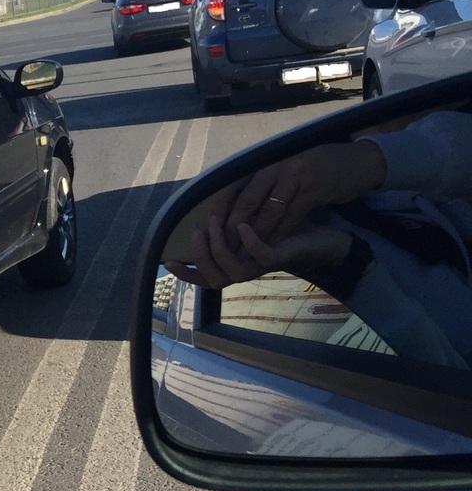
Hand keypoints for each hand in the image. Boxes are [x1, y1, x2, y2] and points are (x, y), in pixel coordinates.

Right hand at [165, 215, 350, 288]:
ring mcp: (261, 268)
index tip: (168, 261)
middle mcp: (245, 272)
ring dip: (219, 249)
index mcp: (235, 267)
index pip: (204, 278)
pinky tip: (242, 225)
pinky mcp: (280, 258)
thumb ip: (228, 227)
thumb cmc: (283, 232)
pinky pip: (260, 255)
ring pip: (232, 272)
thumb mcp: (248, 227)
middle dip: (200, 257)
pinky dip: (249, 241)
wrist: (322, 240)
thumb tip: (204, 212)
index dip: (185, 273)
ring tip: (215, 224)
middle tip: (197, 232)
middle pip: (213, 279)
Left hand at [205, 140, 385, 250]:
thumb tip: (226, 207)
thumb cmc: (310, 169)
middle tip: (223, 247)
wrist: (353, 161)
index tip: (207, 227)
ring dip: (256, 234)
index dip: (218, 207)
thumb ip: (257, 185)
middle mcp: (276, 166)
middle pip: (247, 200)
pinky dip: (281, 232)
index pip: (231, 185)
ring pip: (269, 211)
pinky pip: (293, 215)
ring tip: (245, 251)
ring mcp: (296, 175)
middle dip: (233, 227)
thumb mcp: (281, 171)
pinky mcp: (315, 187)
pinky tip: (273, 245)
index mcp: (263, 162)